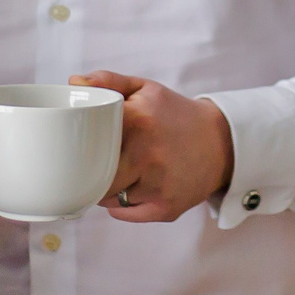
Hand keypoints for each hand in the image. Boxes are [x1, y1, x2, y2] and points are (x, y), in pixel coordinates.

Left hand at [75, 71, 233, 222]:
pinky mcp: (166, 208)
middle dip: (88, 173)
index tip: (73, 148)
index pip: (89, 141)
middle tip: (91, 164)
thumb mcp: (146, 90)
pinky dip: (120, 205)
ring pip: (107, 198)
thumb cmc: (176, 115)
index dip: (76, 147)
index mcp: (139, 121)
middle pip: (94, 177)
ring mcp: (158, 185)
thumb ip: (108, 82)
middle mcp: (148, 155)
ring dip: (105, 188)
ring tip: (120, 172)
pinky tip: (132, 188)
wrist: (222, 143)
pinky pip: (124, 213)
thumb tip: (74, 82)